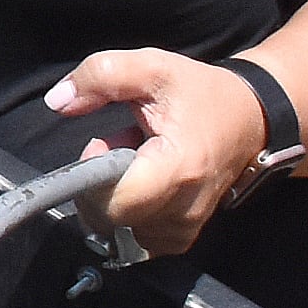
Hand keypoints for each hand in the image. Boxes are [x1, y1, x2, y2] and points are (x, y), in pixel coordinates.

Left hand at [44, 48, 269, 258]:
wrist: (250, 118)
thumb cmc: (200, 94)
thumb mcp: (152, 67)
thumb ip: (102, 75)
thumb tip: (58, 101)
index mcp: (178, 168)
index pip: (116, 204)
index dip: (91, 181)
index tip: (100, 147)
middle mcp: (185, 208)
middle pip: (112, 221)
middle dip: (97, 187)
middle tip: (113, 150)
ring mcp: (185, 228)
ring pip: (119, 232)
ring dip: (113, 199)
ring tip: (132, 165)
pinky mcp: (181, 236)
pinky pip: (134, 240)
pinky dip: (127, 215)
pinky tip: (141, 185)